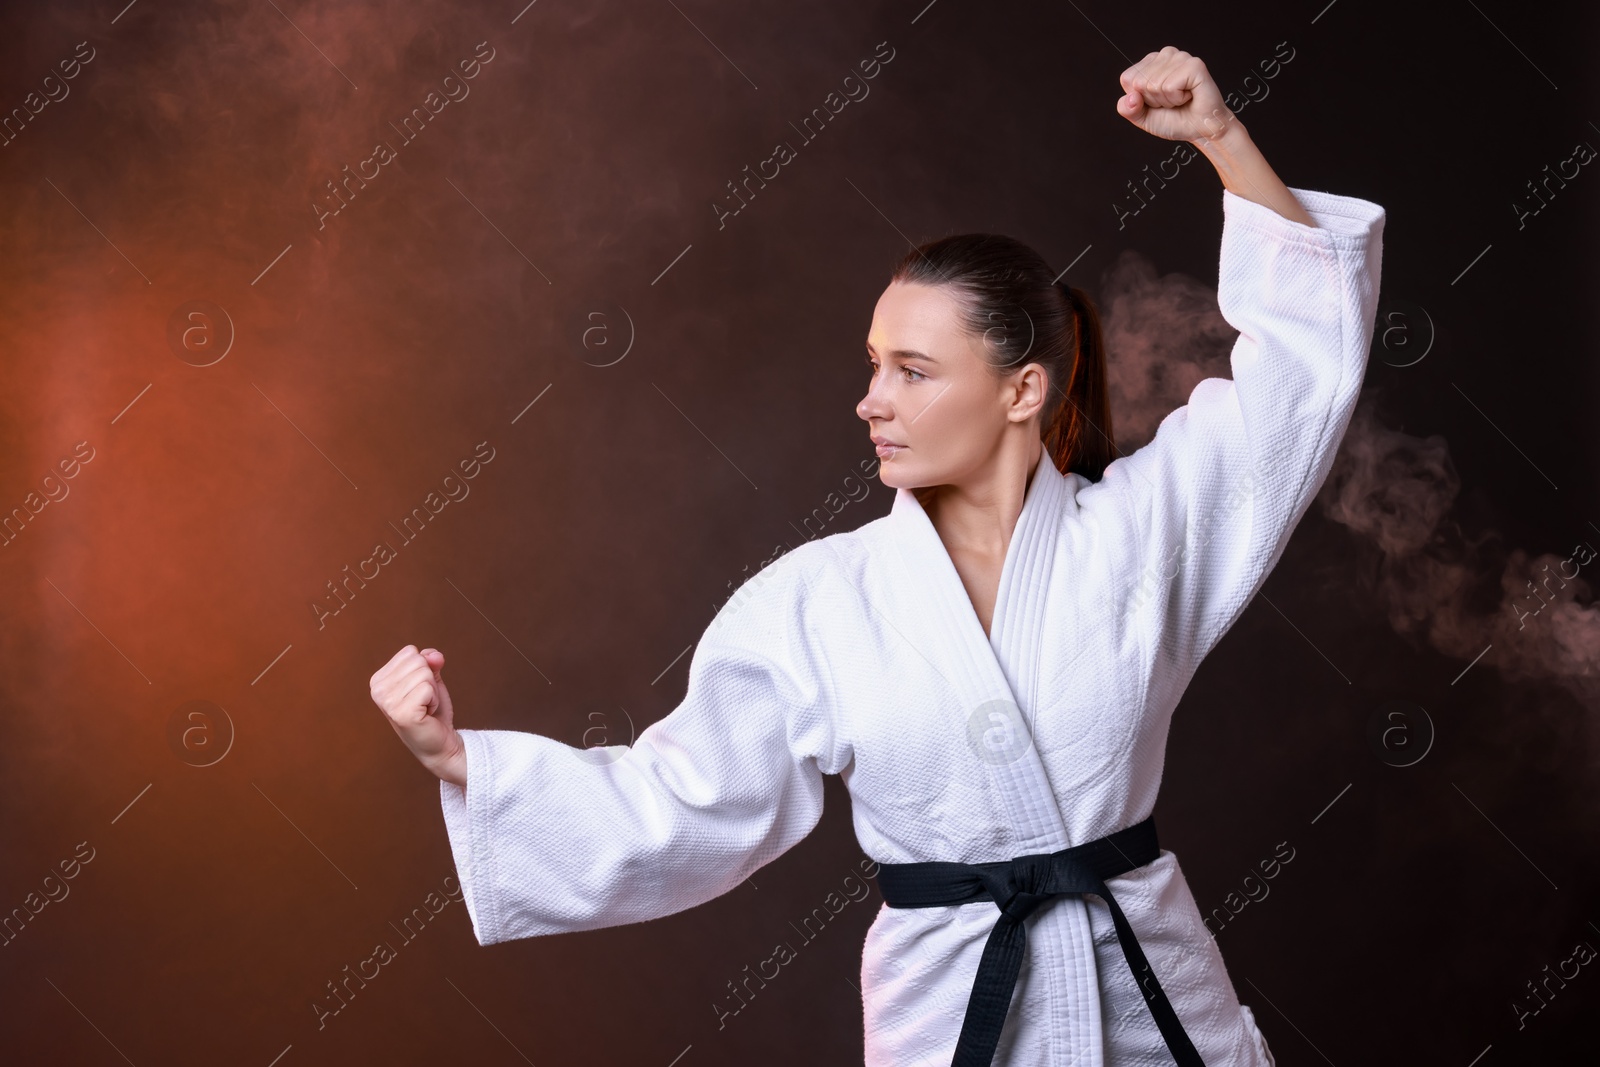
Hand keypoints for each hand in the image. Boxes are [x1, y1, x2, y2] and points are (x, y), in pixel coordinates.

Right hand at [370, 644, 467, 787]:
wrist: (439, 743)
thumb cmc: (432, 711)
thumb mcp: (430, 679)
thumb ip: (430, 661)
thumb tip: (434, 655)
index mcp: (378, 680)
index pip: (409, 652)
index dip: (423, 669)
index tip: (418, 690)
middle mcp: (377, 690)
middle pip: (418, 660)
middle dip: (429, 679)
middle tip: (423, 700)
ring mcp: (387, 703)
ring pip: (424, 673)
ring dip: (432, 691)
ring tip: (424, 707)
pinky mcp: (401, 713)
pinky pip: (428, 688)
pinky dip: (434, 700)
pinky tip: (426, 714)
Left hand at [1115, 46, 1234, 144]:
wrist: (1200, 129)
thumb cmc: (1175, 120)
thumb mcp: (1142, 117)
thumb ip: (1127, 109)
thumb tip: (1130, 97)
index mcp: (1151, 63)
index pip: (1127, 78)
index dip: (1139, 98)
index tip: (1157, 101)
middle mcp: (1166, 55)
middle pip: (1139, 82)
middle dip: (1153, 100)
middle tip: (1171, 102)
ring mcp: (1181, 57)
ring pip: (1154, 84)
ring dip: (1167, 101)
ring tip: (1181, 99)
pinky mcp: (1194, 65)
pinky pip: (1170, 86)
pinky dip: (1178, 99)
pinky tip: (1189, 96)